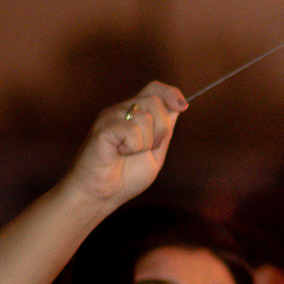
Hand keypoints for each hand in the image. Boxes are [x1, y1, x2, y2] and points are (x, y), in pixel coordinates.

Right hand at [63, 82, 185, 208]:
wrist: (100, 194)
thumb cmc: (125, 176)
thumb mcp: (155, 153)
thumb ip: (165, 131)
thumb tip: (177, 107)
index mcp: (134, 115)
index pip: (154, 89)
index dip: (170, 93)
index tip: (183, 106)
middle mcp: (121, 111)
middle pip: (155, 101)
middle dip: (162, 128)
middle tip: (148, 148)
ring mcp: (110, 118)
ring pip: (145, 117)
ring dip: (146, 143)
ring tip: (129, 153)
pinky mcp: (102, 129)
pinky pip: (132, 130)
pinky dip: (133, 147)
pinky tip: (119, 153)